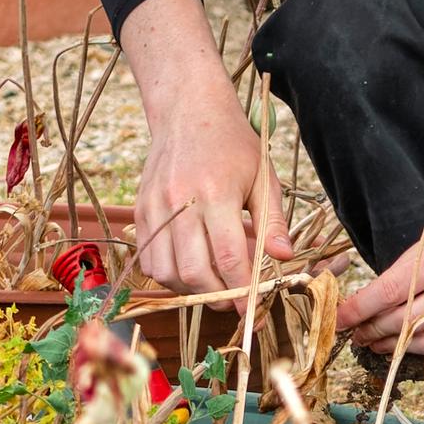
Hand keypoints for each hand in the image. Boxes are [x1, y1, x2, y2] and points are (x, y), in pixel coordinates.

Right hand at [132, 116, 279, 289]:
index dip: (242, 292)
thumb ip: (272, 221)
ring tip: (212, 286)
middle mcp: (180, 201)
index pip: (228, 257)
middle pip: (194, 271)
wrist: (188, 110)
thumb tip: (283, 258)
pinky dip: (167, 276)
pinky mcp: (140, 210)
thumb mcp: (264, 177)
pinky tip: (188, 270)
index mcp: (216, 192)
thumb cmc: (233, 143)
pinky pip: (148, 260)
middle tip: (234, 301)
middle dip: (217, 296)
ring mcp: (154, 207)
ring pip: (166, 272)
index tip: (253, 313)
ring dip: (191, 290)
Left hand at [340, 180, 423, 363]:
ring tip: (379, 343)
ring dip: (397, 347)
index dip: (361, 309)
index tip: (341, 319)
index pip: (392, 290)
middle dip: (374, 330)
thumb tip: (372, 299)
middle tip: (358, 333)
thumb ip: (411, 266)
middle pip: (407, 321)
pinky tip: (412, 343)